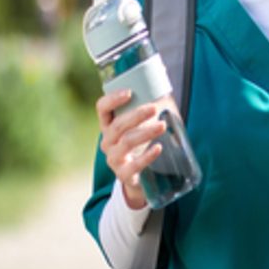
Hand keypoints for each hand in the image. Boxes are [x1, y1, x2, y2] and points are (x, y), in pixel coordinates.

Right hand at [96, 89, 164, 209]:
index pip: (102, 109)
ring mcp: (114, 158)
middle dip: (136, 115)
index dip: (113, 99)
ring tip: (163, 126)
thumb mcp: (138, 127)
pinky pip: (135, 165)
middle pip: (117, 126)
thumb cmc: (139, 145)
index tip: (130, 92)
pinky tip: (158, 148)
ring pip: (126, 142)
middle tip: (154, 108)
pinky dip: (147, 156)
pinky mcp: (124, 174)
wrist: (136, 176)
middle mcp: (107, 141)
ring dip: (145, 132)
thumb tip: (166, 92)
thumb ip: (146, 111)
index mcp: (108, 126)